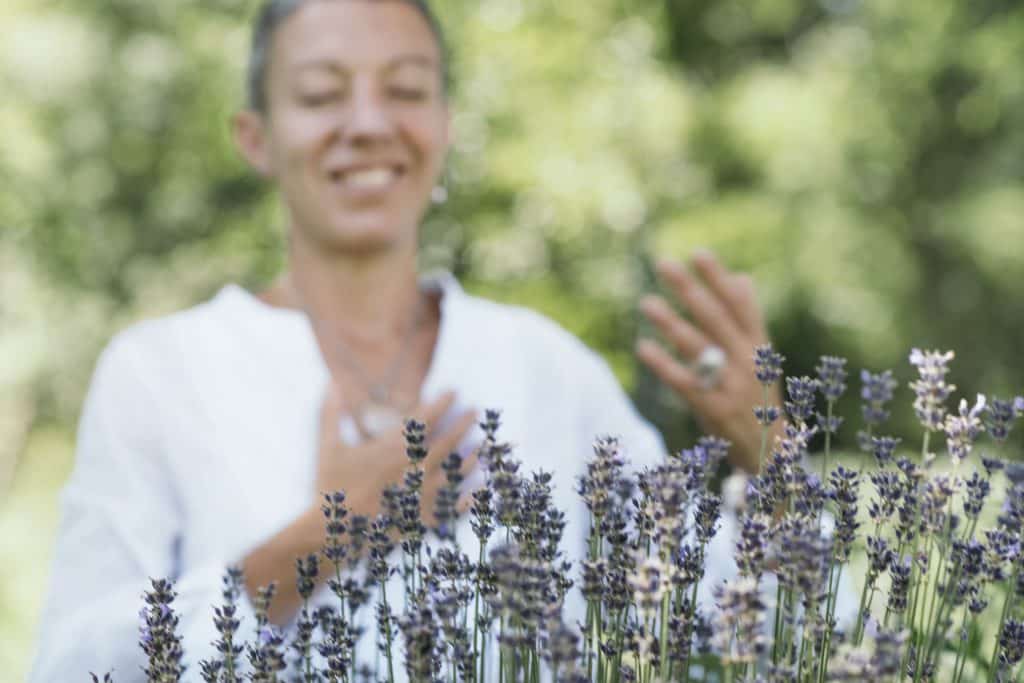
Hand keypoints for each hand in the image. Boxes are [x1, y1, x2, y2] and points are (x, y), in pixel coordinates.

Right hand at [315, 384, 479, 524]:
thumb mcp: (328, 447)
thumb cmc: (332, 487)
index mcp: (394, 448)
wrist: (333, 531)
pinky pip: (454, 505)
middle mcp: (414, 467)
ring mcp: (422, 493)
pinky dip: (469, 496)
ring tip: (483, 447)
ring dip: (472, 457)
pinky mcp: (424, 517)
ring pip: (456, 471)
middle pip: (449, 440)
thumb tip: (331, 384)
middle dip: (465, 423)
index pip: (426, 417)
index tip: (453, 391)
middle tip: (475, 412)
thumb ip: (332, 414)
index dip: (443, 402)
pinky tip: (480, 488)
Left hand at [636, 249, 782, 472]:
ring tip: (646, 303)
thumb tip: (740, 276)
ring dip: (670, 323)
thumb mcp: (761, 359)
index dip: (718, 278)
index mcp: (759, 346)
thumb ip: (749, 319)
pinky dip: (663, 364)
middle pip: (715, 319)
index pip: (739, 304)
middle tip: (663, 265)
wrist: (770, 454)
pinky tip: (643, 347)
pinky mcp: (714, 409)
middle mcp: (748, 362)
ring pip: (698, 347)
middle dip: (689, 290)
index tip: (698, 253)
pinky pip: (685, 381)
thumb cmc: (759, 399)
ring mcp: (731, 385)